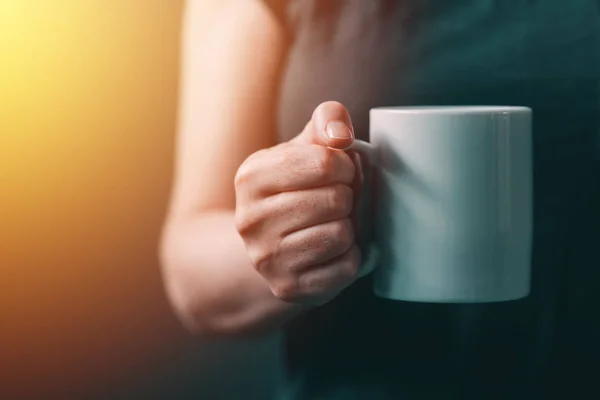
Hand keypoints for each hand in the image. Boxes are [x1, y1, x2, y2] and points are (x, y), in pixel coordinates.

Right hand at [234, 101, 364, 305]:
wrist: (273, 246)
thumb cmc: (297, 189)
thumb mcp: (306, 147)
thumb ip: (328, 121)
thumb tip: (341, 134)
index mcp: (251, 176)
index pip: (326, 162)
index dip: (344, 166)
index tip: (336, 172)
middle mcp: (249, 219)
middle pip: (336, 199)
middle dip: (347, 198)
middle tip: (334, 202)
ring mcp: (266, 258)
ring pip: (341, 234)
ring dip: (348, 228)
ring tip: (331, 224)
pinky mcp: (287, 288)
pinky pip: (346, 266)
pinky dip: (349, 257)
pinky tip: (331, 251)